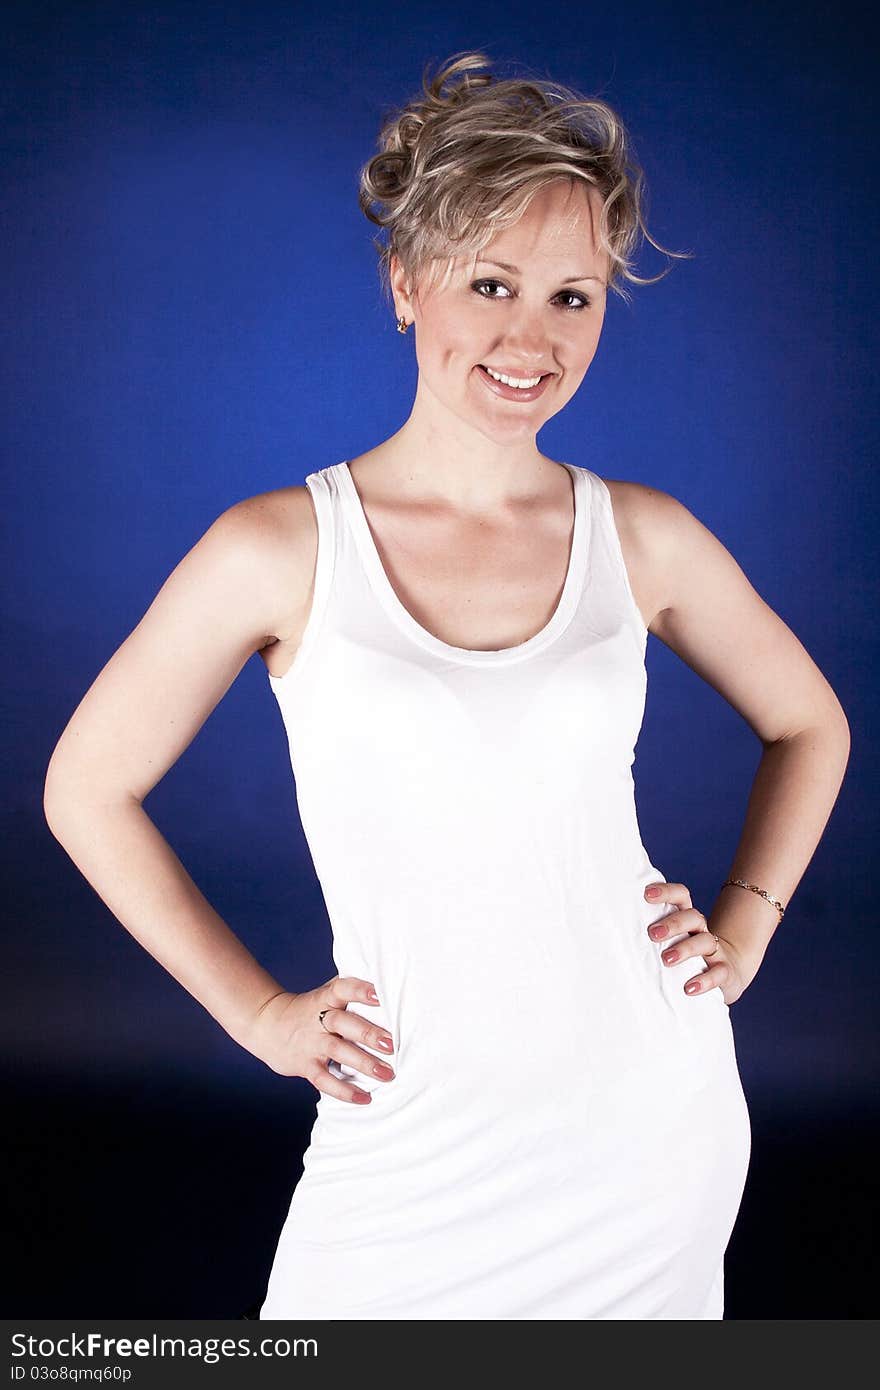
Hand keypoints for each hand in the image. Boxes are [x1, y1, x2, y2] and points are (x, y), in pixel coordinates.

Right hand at [239, 976, 395, 1103]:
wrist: (265, 1024)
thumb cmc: (308, 1009)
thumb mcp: (324, 994)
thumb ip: (349, 991)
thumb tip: (386, 982)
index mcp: (326, 998)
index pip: (342, 988)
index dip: (359, 990)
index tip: (379, 995)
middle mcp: (318, 1019)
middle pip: (343, 1023)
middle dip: (368, 1033)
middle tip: (391, 1044)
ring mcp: (311, 1044)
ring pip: (338, 1051)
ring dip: (364, 1063)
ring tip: (387, 1074)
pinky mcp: (305, 1066)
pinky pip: (325, 1080)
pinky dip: (344, 1091)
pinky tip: (365, 1098)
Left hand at [644, 881, 753, 1005]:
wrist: (727, 973)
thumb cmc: (685, 955)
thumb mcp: (669, 942)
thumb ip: (648, 934)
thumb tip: (606, 932)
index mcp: (686, 918)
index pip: (681, 896)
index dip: (666, 892)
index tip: (647, 894)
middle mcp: (701, 930)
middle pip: (692, 917)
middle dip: (672, 923)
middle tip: (652, 933)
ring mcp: (715, 950)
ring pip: (705, 941)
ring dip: (685, 948)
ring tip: (666, 960)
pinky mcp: (725, 972)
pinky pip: (719, 972)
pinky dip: (705, 980)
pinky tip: (689, 988)